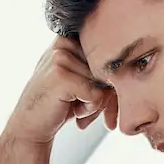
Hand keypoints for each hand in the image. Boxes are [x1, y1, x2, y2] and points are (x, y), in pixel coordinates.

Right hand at [2, 37, 118, 144]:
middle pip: (107, 67)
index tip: (98, 93)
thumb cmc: (60, 103)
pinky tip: (73, 111)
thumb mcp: (80, 77)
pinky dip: (90, 110)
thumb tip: (132, 66)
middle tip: (85, 105)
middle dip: (104, 93)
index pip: (108, 53)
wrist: (30, 126)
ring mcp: (60, 58)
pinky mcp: (61, 77)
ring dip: (95, 103)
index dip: (109, 77)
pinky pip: (97, 96)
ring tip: (75, 106)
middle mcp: (63, 43)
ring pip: (104, 82)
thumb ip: (100, 66)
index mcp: (69, 38)